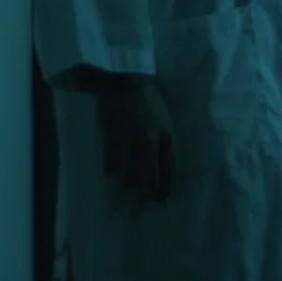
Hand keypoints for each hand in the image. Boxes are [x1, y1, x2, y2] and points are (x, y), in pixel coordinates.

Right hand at [94, 78, 176, 201]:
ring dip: (129, 186)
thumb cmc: (149, 102)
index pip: (170, 173)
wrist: (124, 81)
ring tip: (128, 186)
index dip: (165, 191)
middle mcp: (151, 142)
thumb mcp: (167, 122)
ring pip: (129, 179)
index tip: (161, 199)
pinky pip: (111, 167)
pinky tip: (113, 175)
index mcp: (168, 137)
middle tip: (143, 197)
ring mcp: (130, 141)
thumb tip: (163, 171)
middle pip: (150, 182)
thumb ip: (166, 146)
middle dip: (147, 194)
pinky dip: (112, 175)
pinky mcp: (111, 138)